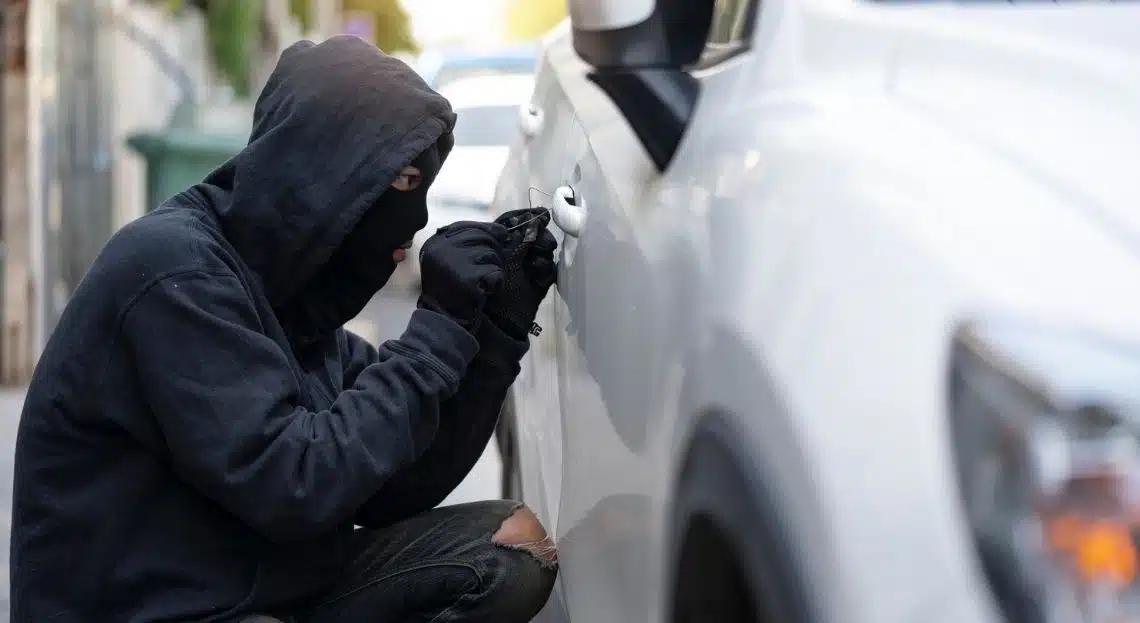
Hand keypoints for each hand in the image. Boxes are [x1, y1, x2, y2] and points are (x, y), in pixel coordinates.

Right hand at [417, 221, 508, 329]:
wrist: (444, 319)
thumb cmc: (451, 289)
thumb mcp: (448, 261)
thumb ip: (466, 243)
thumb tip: (502, 231)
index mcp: (434, 244)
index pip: (465, 225)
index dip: (487, 229)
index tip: (502, 235)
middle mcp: (441, 250)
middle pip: (481, 237)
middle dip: (493, 250)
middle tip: (491, 266)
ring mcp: (454, 263)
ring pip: (491, 254)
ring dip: (494, 268)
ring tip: (483, 282)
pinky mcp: (468, 279)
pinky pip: (496, 271)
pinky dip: (496, 281)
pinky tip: (486, 290)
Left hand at [484, 208, 557, 339]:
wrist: (496, 324)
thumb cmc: (489, 289)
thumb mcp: (501, 259)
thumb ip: (518, 238)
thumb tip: (533, 218)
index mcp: (498, 242)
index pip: (514, 221)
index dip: (528, 217)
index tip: (541, 215)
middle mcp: (513, 251)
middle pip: (535, 233)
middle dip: (540, 236)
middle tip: (539, 243)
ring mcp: (528, 266)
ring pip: (545, 250)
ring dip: (543, 253)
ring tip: (535, 264)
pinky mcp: (540, 281)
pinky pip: (550, 269)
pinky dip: (546, 271)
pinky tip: (538, 277)